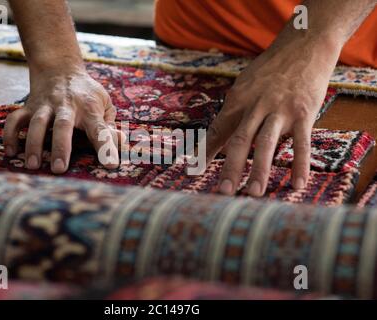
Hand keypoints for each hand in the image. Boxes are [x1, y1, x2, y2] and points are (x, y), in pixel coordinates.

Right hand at [3, 67, 120, 173]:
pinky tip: (11, 152)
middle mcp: (66, 105)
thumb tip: (121, 142)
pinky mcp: (28, 107)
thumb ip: (110, 125)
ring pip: (37, 123)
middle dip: (61, 147)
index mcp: (89, 108)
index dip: (106, 146)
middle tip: (59, 169)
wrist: (59, 68)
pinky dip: (10, 135)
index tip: (111, 165)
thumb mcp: (104, 103)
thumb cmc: (87, 93)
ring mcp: (45, 105)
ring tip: (33, 165)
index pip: (99, 128)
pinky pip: (15, 120)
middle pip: (63, 125)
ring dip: (34, 144)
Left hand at [206, 36, 340, 196]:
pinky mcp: (304, 112)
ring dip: (260, 170)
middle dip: (231, 167)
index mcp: (237, 99)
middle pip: (240, 140)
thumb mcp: (245, 85)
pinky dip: (300, 164)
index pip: (218, 129)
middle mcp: (256, 105)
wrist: (304, 45)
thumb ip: (234, 112)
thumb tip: (221, 140)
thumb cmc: (269, 71)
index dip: (206, 151)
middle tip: (223, 192)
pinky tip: (297, 184)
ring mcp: (280, 109)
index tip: (194, 171)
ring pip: (267, 143)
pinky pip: (302, 142)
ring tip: (253, 193)